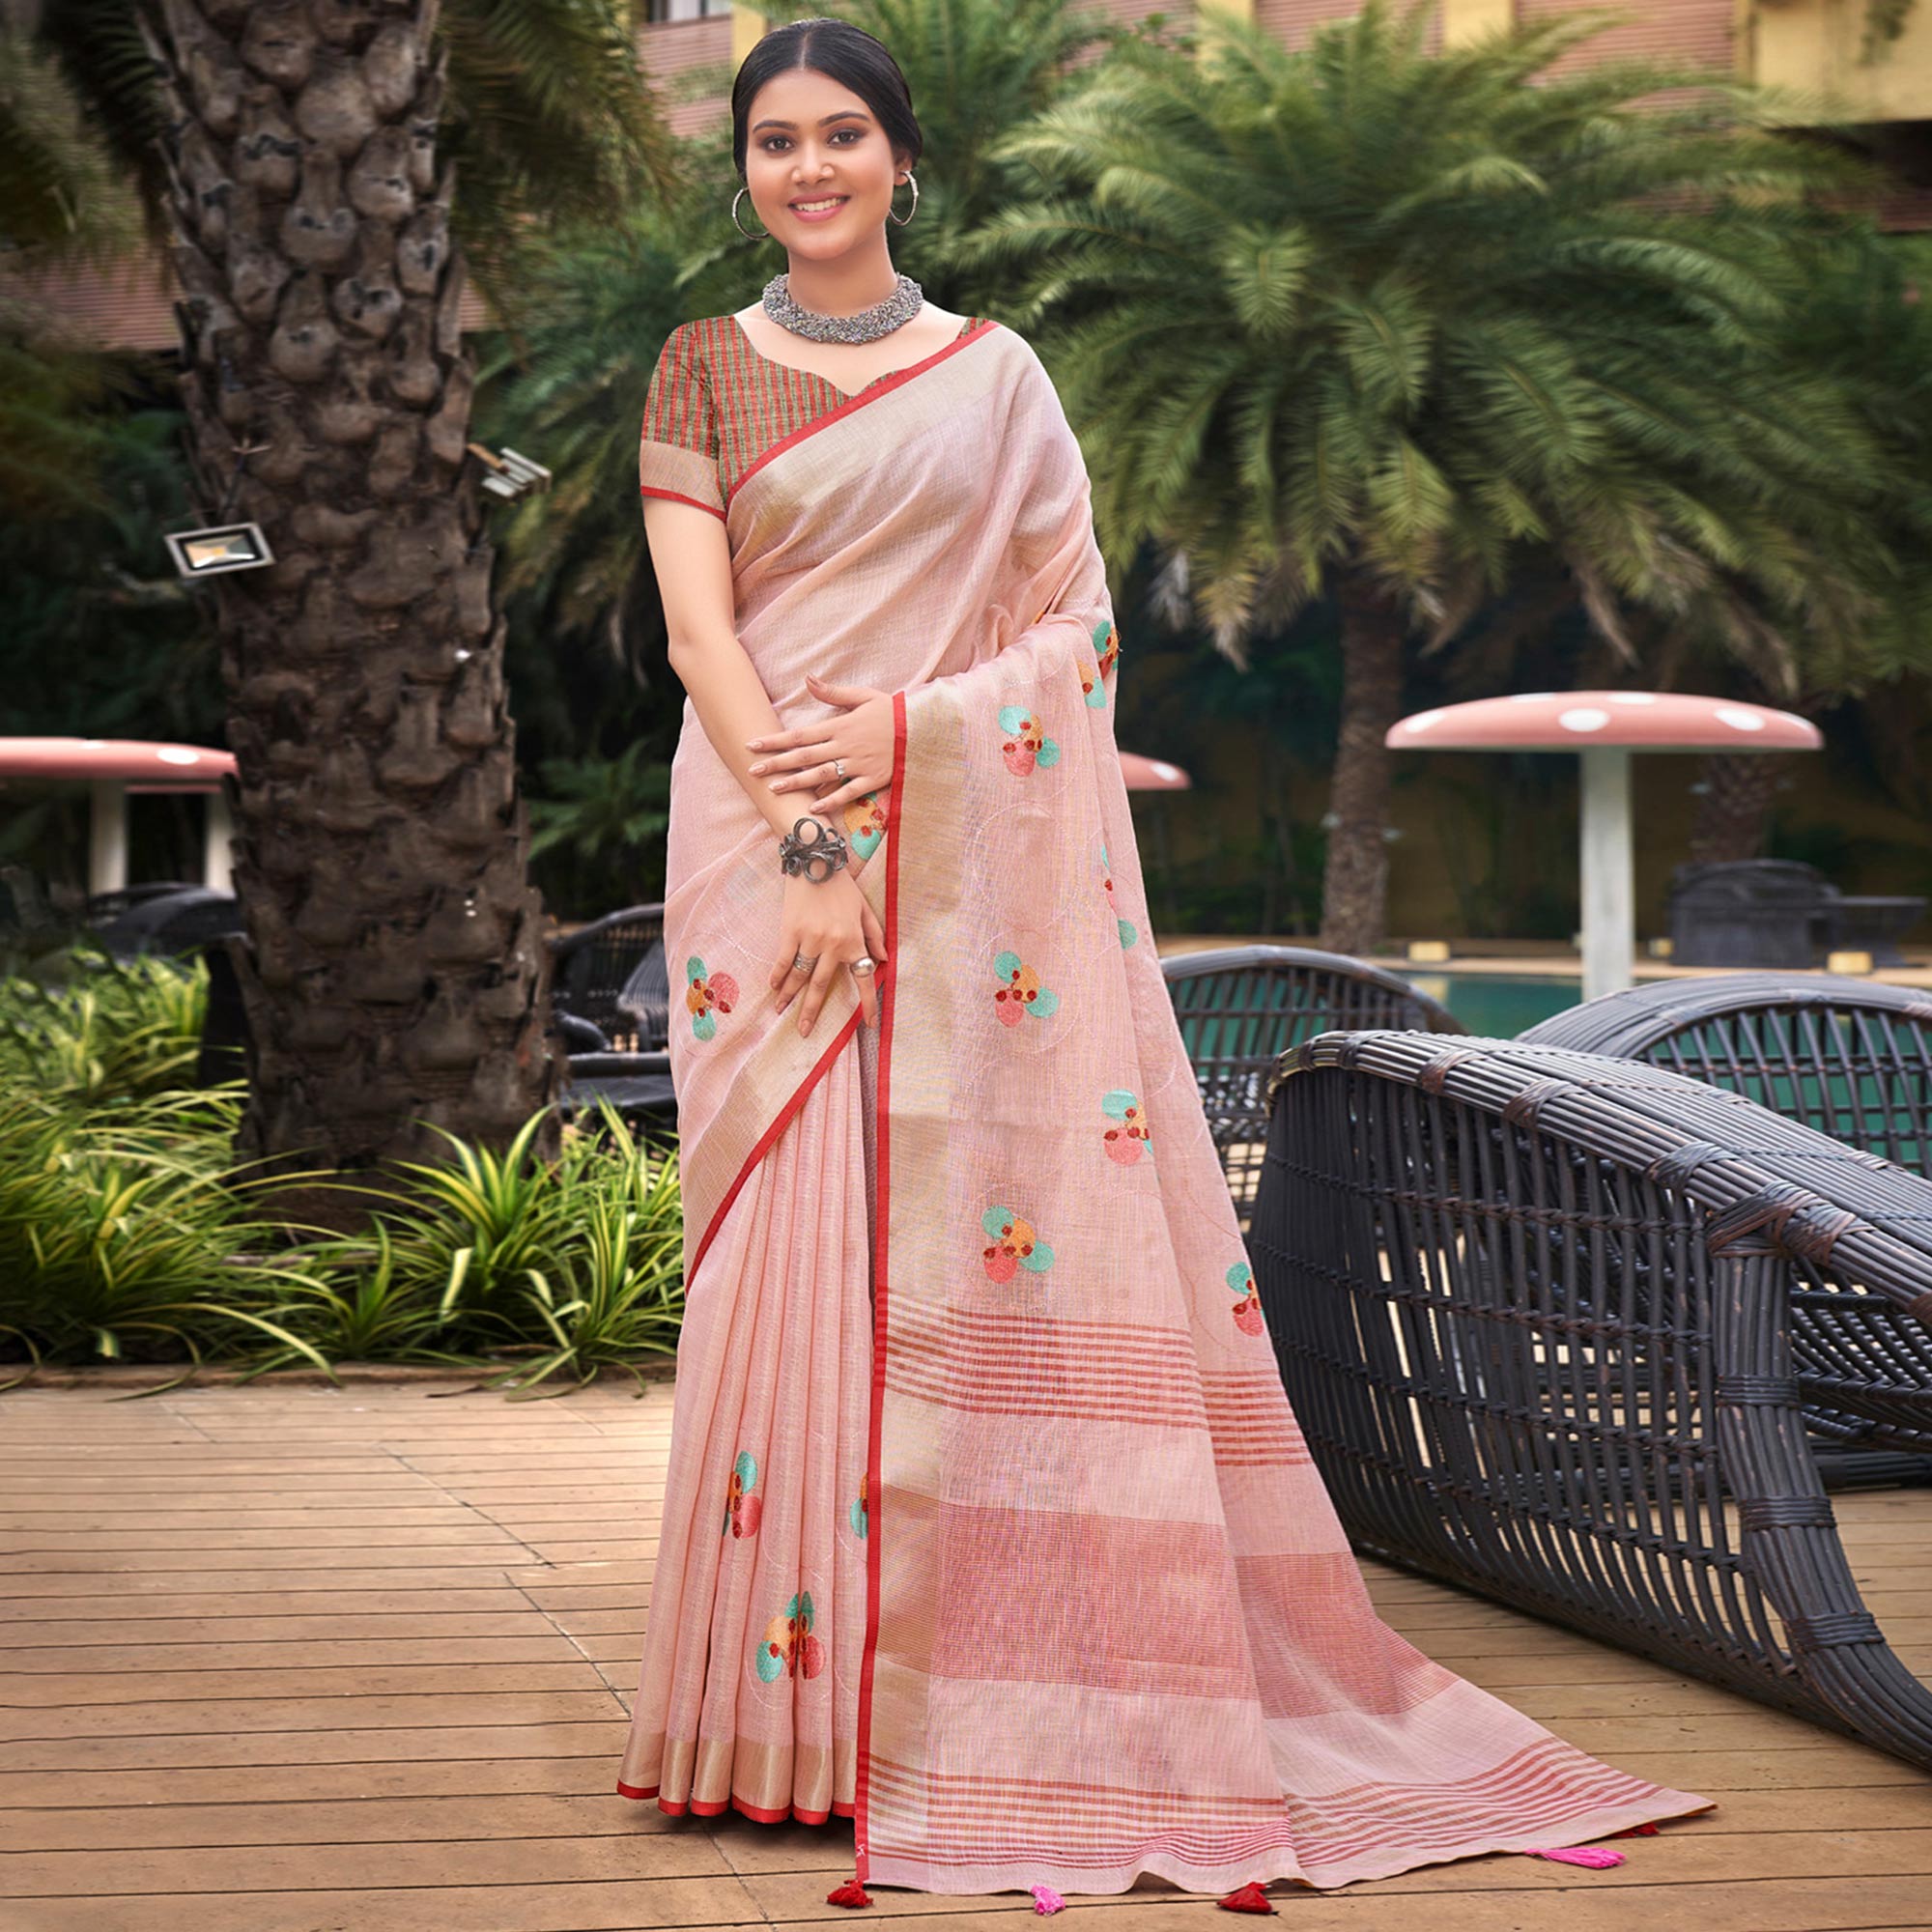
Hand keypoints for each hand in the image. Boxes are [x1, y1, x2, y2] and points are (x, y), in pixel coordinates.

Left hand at [746, 671, 894, 817]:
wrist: (923, 727)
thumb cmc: (891, 711)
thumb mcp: (863, 696)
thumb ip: (832, 692)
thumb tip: (807, 679)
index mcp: (840, 726)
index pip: (800, 735)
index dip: (775, 741)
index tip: (753, 745)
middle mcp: (845, 746)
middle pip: (804, 756)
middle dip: (777, 763)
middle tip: (753, 770)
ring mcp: (858, 764)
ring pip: (822, 775)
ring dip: (797, 783)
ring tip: (774, 789)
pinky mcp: (873, 779)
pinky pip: (849, 792)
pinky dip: (831, 801)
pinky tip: (813, 809)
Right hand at [769, 871, 888, 1035]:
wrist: (815, 859)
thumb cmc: (842, 885)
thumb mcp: (865, 909)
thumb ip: (874, 936)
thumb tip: (883, 960)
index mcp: (853, 941)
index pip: (863, 978)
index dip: (868, 1004)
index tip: (869, 1025)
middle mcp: (832, 945)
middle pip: (821, 986)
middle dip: (812, 1011)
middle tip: (805, 1031)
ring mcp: (809, 939)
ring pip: (799, 976)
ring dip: (789, 996)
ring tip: (781, 1013)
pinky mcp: (790, 931)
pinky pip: (783, 959)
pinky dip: (777, 974)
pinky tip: (773, 988)